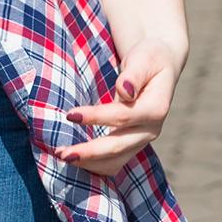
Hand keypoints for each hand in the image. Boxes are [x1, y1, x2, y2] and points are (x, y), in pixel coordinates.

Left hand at [59, 35, 186, 176]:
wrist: (159, 67)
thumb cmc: (150, 58)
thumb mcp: (145, 58)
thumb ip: (134, 74)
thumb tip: (125, 90)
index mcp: (157, 108)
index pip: (123, 116)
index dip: (96, 117)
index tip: (70, 115)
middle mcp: (152, 129)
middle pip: (119, 147)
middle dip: (89, 152)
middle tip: (61, 152)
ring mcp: (142, 140)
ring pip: (116, 161)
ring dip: (90, 162)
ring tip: (64, 156)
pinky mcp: (132, 144)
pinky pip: (114, 162)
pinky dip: (94, 164)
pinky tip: (76, 158)